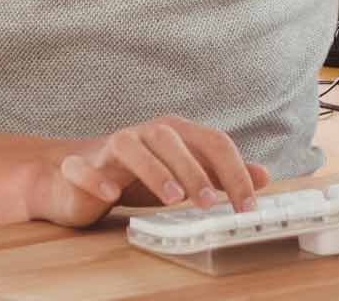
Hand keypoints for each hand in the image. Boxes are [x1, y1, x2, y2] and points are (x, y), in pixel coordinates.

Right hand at [30, 115, 271, 227]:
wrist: (74, 176)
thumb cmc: (136, 174)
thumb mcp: (184, 175)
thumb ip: (220, 175)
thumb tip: (263, 175)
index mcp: (175, 134)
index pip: (212, 141)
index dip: (234, 171)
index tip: (247, 206)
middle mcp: (144, 133)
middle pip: (172, 139)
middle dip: (195, 171)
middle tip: (211, 204)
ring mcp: (110, 147)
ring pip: (130, 145)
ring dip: (153, 170)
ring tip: (172, 198)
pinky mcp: (80, 165)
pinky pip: (85, 167)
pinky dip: (98, 178)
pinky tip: (112, 195)